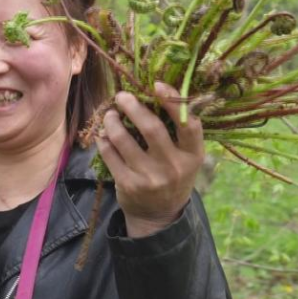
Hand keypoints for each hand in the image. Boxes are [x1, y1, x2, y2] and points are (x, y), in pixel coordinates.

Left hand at [95, 82, 204, 237]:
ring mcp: (150, 177)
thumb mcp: (185, 156)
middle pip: (152, 128)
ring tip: (110, 115)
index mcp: (193, 155)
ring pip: (124, 139)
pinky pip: (109, 154)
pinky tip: (103, 134)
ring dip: (112, 122)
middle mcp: (174, 166)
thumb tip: (155, 91)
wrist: (159, 213)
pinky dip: (103, 140)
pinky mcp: (128, 184)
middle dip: (133, 107)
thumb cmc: (173, 174)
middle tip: (122, 96)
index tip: (156, 85)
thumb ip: (177, 131)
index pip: (188, 124)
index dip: (173, 101)